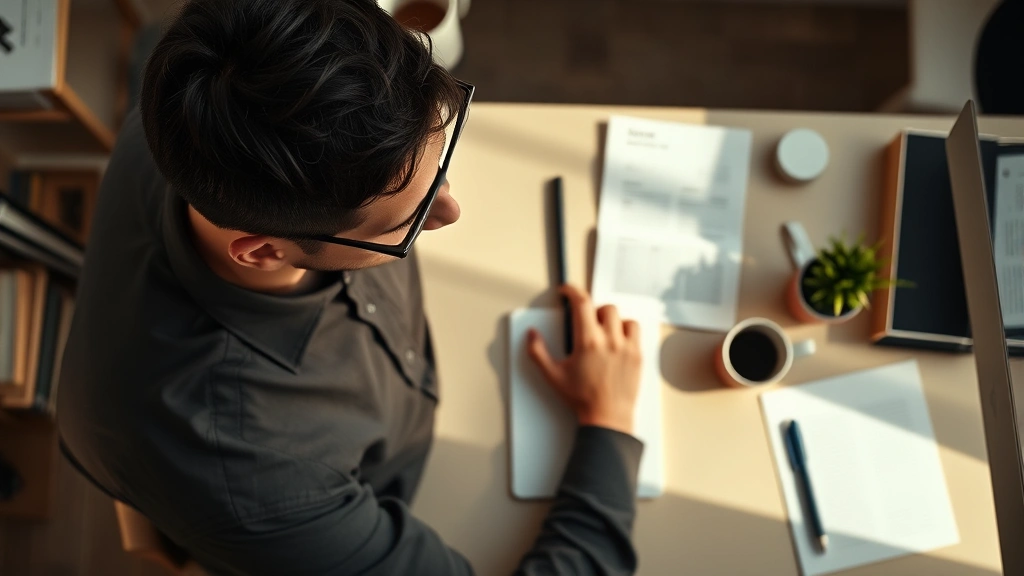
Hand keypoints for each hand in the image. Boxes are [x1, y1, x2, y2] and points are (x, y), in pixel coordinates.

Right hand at [526, 284, 641, 434]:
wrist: (607, 417)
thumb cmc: (582, 399)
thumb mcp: (553, 375)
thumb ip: (537, 352)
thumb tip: (531, 335)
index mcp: (587, 342)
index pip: (581, 303)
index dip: (572, 291)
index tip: (567, 291)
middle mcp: (609, 341)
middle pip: (603, 307)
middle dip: (591, 310)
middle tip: (584, 321)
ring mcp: (626, 347)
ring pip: (621, 317)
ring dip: (610, 319)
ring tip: (602, 332)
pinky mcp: (637, 355)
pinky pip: (635, 330)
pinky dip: (626, 329)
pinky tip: (617, 340)